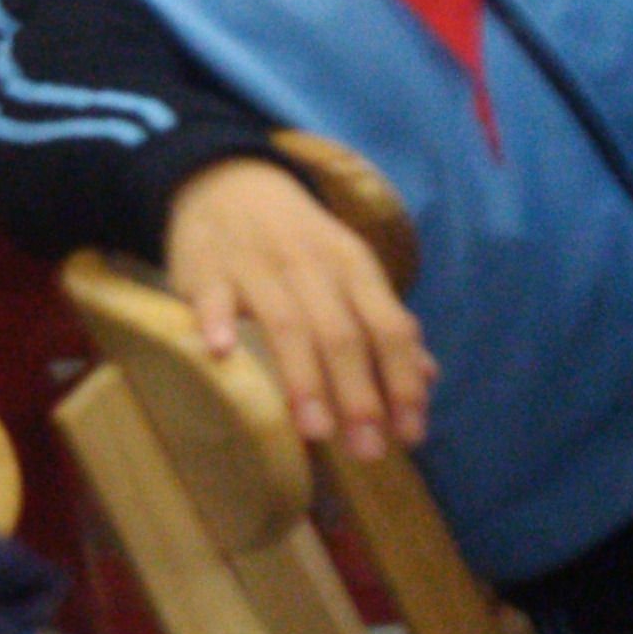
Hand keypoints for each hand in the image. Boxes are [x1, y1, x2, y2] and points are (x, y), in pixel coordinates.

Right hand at [164, 157, 435, 458]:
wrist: (227, 182)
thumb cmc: (296, 241)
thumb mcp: (348, 269)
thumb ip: (383, 323)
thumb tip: (425, 378)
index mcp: (354, 267)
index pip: (389, 327)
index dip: (402, 381)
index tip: (410, 434)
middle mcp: (312, 265)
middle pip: (342, 334)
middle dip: (358, 394)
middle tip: (367, 451)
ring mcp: (257, 265)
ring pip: (286, 322)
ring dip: (303, 377)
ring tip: (315, 430)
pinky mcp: (207, 268)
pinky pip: (213, 297)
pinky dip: (218, 321)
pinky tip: (224, 352)